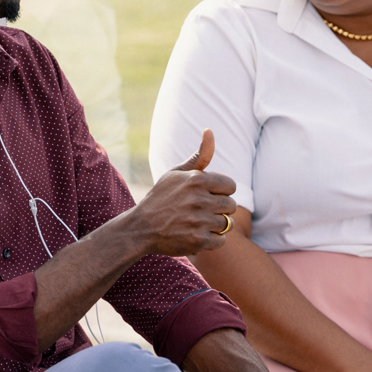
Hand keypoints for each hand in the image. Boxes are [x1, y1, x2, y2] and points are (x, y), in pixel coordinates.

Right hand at [128, 129, 237, 257]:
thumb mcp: (176, 173)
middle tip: (200, 211)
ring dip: (214, 225)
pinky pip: (221, 240)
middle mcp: (199, 199)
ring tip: (196, 223)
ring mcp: (199, 221)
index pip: (230, 186)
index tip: (206, 196)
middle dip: (218, 209)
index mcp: (197, 179)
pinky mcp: (198, 240)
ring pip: (226, 224)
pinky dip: (211, 240)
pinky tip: (195, 235)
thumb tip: (210, 130)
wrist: (141, 228)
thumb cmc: (161, 198)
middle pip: (231, 205)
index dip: (220, 192)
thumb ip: (199, 156)